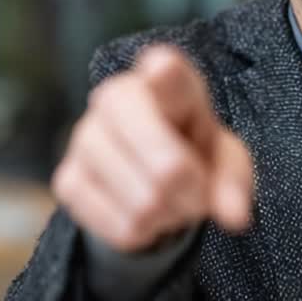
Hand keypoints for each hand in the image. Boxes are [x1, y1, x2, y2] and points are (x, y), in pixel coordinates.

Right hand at [52, 45, 254, 252]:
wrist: (147, 172)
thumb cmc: (193, 150)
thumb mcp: (225, 158)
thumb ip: (233, 181)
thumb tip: (235, 215)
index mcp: (165, 78)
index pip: (164, 70)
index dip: (165, 74)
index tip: (164, 71)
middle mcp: (116, 96)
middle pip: (168, 166)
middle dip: (194, 193)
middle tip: (199, 192)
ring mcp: (85, 137)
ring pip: (146, 203)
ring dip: (170, 215)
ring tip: (172, 199)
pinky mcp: (67, 179)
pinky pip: (122, 227)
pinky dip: (144, 231)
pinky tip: (144, 212)